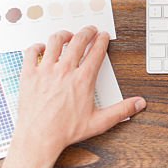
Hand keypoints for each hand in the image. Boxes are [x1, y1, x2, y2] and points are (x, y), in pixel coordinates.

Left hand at [6, 27, 144, 167]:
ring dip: (64, 34)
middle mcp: (65, 70)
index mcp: (83, 79)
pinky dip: (37, 47)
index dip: (102, 41)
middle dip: (87, 32)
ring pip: (55, 41)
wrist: (39, 137)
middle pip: (78, 41)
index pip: (96, 52)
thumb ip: (121, 111)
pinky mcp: (29, 75)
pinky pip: (32, 52)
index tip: (103, 37)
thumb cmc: (65, 131)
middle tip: (90, 30)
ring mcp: (45, 70)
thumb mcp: (99, 122)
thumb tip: (138, 104)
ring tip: (68, 35)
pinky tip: (41, 47)